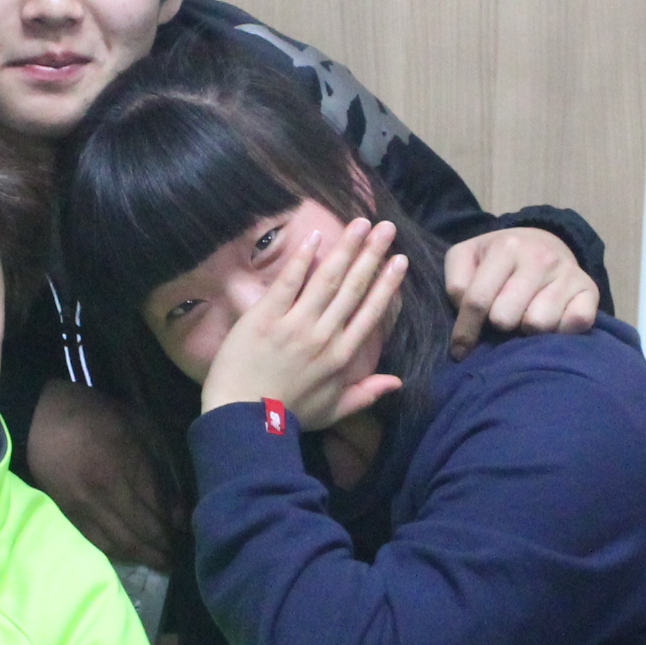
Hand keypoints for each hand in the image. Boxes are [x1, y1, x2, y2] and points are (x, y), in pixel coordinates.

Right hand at [27, 380, 182, 566]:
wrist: (40, 418)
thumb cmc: (96, 416)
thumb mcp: (139, 426)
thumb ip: (160, 464)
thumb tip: (178, 505)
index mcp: (126, 467)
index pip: (159, 510)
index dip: (177, 526)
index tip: (189, 533)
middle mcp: (106, 494)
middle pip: (142, 533)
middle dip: (164, 549)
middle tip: (179, 557)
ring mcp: (85, 508)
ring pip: (120, 544)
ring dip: (143, 557)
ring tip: (161, 561)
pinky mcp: (69, 515)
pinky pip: (98, 543)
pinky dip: (118, 553)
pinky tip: (132, 555)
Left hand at [196, 220, 405, 431]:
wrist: (245, 421)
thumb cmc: (288, 418)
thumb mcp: (334, 411)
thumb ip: (366, 394)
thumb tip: (398, 382)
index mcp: (342, 356)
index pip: (370, 312)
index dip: (386, 284)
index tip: (400, 261)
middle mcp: (324, 335)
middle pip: (353, 288)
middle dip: (372, 255)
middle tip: (387, 228)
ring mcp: (295, 324)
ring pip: (327, 279)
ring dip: (346, 248)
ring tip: (361, 223)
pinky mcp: (266, 317)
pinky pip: (289, 282)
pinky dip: (302, 258)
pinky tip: (316, 237)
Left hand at [441, 226, 598, 356]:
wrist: (544, 242)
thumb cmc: (499, 259)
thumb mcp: (468, 257)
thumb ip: (456, 281)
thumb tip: (463, 310)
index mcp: (506, 247)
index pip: (477, 300)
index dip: (465, 331)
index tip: (459, 350)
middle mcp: (540, 258)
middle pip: (506, 318)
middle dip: (498, 325)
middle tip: (502, 316)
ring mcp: (567, 274)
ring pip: (538, 326)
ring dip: (527, 329)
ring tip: (525, 316)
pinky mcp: (590, 290)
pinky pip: (574, 325)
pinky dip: (561, 331)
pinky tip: (551, 321)